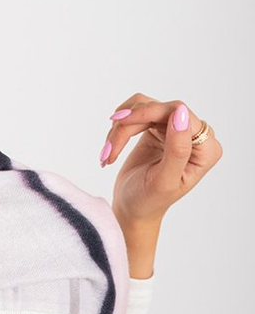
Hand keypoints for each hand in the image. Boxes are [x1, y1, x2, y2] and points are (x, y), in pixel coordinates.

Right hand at [100, 93, 222, 223]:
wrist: (133, 207)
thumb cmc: (149, 200)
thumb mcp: (164, 180)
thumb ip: (178, 149)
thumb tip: (181, 113)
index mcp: (205, 150)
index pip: (177, 111)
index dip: (148, 111)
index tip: (121, 122)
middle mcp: (193, 136)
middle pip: (157, 108)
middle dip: (129, 124)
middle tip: (109, 147)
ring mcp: (174, 129)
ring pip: (142, 107)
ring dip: (121, 126)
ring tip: (109, 151)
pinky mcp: (156, 127)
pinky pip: (135, 111)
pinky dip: (119, 126)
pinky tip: (111, 145)